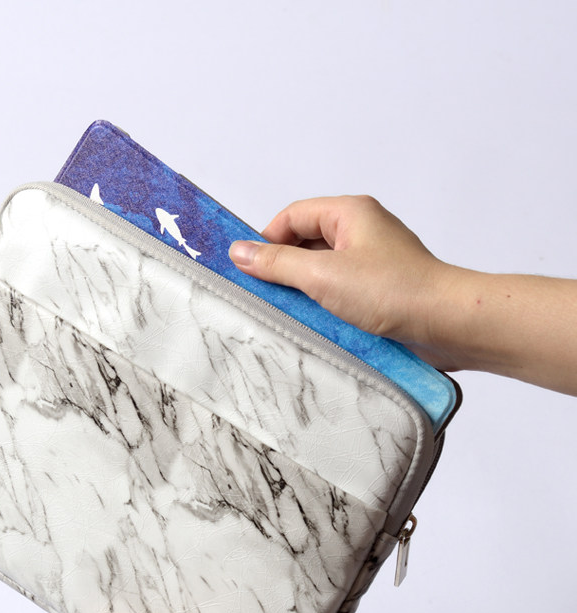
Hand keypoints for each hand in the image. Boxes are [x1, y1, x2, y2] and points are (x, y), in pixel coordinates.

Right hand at [229, 195, 466, 371]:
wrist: (448, 324)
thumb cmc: (395, 291)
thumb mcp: (322, 275)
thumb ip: (278, 263)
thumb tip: (240, 251)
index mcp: (350, 213)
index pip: (293, 216)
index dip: (267, 240)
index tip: (247, 268)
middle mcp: (361, 232)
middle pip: (305, 242)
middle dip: (284, 268)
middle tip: (266, 294)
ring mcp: (371, 262)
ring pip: (320, 270)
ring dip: (304, 291)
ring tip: (293, 312)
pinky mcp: (378, 289)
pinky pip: (338, 291)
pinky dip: (323, 305)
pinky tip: (317, 324)